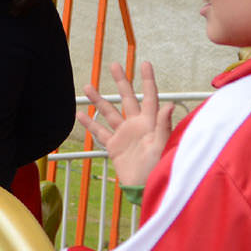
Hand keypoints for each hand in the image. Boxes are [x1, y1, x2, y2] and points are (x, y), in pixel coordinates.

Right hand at [77, 61, 177, 190]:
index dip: (147, 80)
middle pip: (127, 98)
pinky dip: (90, 124)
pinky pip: (100, 132)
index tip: (144, 63)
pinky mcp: (115, 146)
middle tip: (114, 65)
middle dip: (121, 82)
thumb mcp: (162, 146)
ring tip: (87, 86)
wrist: (145, 187)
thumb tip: (170, 105)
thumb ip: (164, 126)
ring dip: (99, 100)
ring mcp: (125, 134)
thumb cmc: (159, 167)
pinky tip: (80, 114)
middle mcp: (137, 124)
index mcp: (151, 122)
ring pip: (109, 112)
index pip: (150, 96)